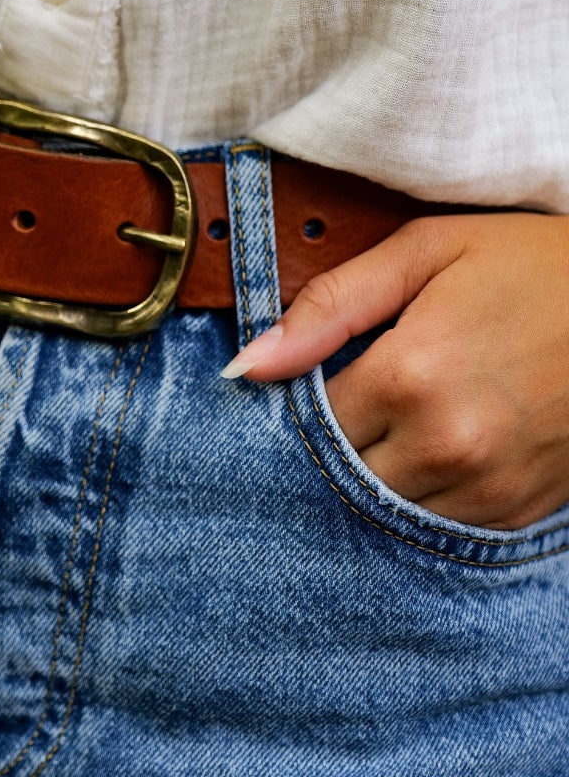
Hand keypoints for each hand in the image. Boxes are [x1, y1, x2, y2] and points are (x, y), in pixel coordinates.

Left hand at [220, 212, 568, 529]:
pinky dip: (424, 495)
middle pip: (338, 476)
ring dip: (376, 475)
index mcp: (408, 375)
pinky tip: (433, 447)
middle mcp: (444, 444)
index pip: (306, 425)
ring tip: (396, 423)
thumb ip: (330, 306)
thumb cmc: (531, 264)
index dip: (296, 406)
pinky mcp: (518, 511)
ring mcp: (486, 486)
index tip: (308, 382)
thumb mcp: (426, 251)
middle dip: (331, 446)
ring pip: (384, 510)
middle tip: (349, 405)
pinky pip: (439, 525)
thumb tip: (246, 368)